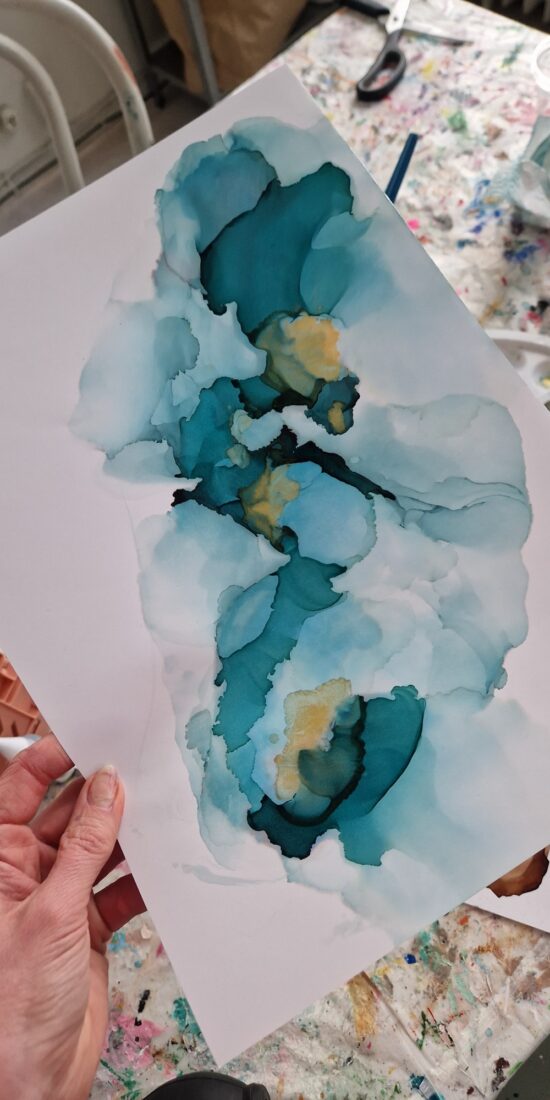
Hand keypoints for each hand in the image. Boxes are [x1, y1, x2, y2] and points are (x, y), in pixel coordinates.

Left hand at [0, 734, 144, 1099]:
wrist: (30, 1083)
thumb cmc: (10, 1006)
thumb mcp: (51, 913)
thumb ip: (86, 847)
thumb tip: (106, 786)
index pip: (23, 788)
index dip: (55, 757)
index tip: (95, 734)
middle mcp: (25, 874)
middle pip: (69, 814)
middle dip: (105, 793)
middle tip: (146, 767)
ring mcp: (59, 900)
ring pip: (100, 849)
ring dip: (130, 835)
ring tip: (165, 810)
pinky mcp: (88, 928)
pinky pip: (120, 889)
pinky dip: (143, 878)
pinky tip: (166, 865)